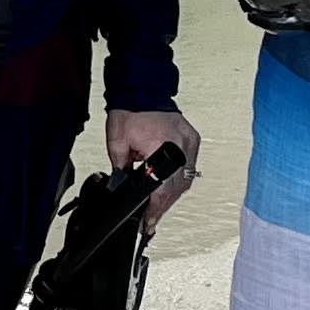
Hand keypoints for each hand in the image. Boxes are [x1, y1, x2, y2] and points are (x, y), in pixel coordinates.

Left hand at [106, 107, 201, 227]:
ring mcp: (190, 141)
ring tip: (159, 206)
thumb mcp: (117, 144)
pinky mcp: (192, 139)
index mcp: (164, 145)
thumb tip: (122, 186)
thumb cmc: (130, 109)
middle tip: (152, 219)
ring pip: (186, 180)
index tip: (150, 222)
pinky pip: (190, 167)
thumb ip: (121, 168)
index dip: (156, 209)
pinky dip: (179, 178)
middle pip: (178, 188)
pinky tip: (170, 186)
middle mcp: (182, 144)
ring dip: (173, 194)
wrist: (141, 87)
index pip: (163, 188)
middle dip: (164, 206)